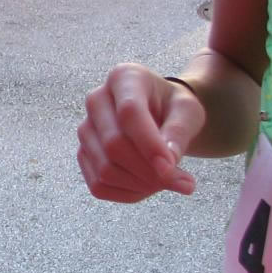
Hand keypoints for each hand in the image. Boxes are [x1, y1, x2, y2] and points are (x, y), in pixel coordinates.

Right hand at [77, 63, 203, 201]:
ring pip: (105, 170)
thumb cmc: (173, 108)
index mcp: (124, 78)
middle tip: (184, 182)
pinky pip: (99, 186)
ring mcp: (85, 129)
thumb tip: (166, 166)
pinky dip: (128, 194)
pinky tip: (150, 186)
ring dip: (142, 186)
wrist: (158, 114)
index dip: (150, 144)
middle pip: (114, 145)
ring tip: (169, 182)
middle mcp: (96, 100)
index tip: (172, 168)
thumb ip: (179, 134)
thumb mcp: (188, 112)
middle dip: (150, 172)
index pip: (129, 113)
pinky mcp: (83, 154)